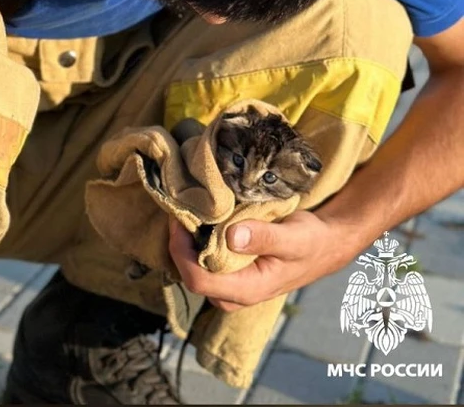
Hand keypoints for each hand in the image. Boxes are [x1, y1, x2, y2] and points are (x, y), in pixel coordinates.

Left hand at [168, 211, 356, 311]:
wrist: (325, 245)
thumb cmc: (310, 241)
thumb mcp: (293, 237)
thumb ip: (264, 238)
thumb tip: (231, 237)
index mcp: (247, 289)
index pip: (198, 280)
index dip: (181, 251)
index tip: (178, 219)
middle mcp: (234, 293)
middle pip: (189, 276)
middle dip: (178, 244)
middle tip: (178, 209)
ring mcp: (231, 286)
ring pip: (194, 269)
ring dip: (185, 243)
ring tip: (186, 212)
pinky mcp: (231, 274)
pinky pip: (203, 262)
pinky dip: (195, 242)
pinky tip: (198, 220)